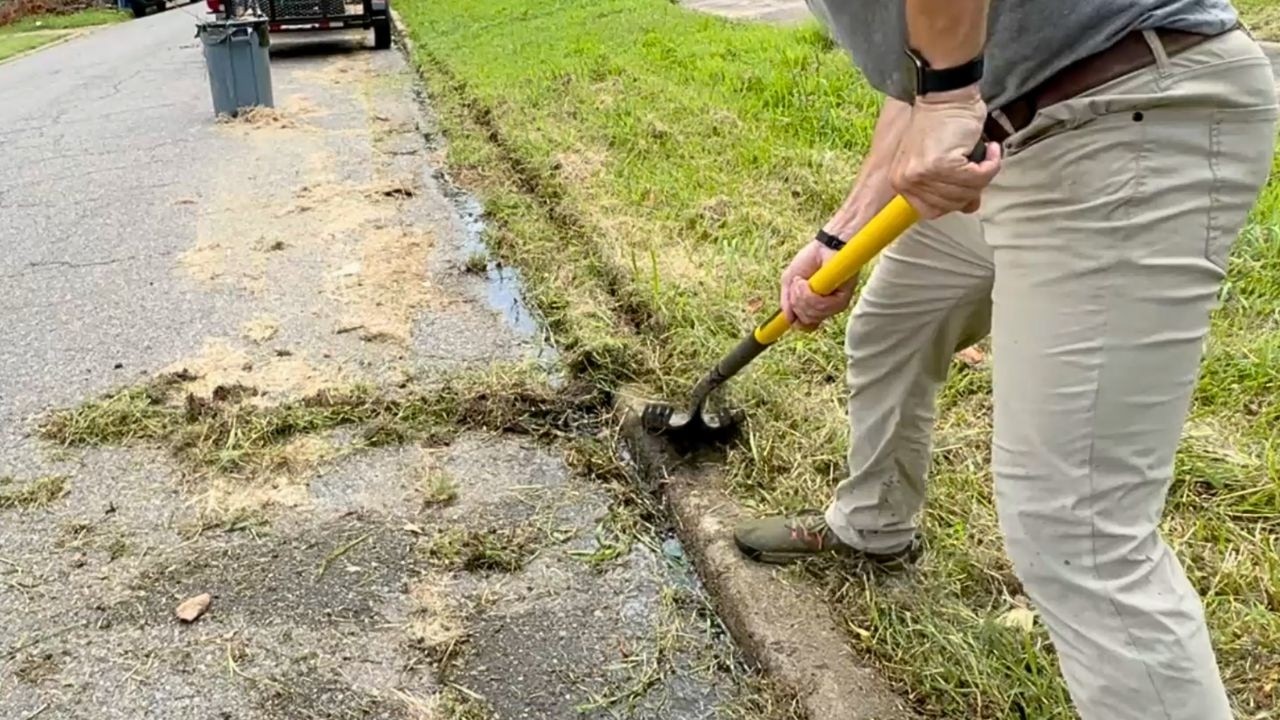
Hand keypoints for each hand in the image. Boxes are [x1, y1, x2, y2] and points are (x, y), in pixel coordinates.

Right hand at [780, 241, 855, 331]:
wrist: (825, 246)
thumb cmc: (809, 260)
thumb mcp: (789, 281)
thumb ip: (787, 302)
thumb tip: (788, 320)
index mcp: (815, 306)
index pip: (806, 326)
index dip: (796, 322)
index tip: (790, 316)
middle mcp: (825, 308)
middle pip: (805, 322)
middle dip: (795, 303)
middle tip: (797, 285)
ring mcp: (834, 304)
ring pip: (811, 315)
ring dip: (800, 297)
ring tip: (802, 280)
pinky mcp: (841, 299)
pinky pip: (820, 306)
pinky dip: (808, 294)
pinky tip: (807, 282)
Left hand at [890, 86, 1001, 218]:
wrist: (946, 94)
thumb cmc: (943, 123)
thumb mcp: (938, 162)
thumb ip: (949, 188)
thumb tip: (969, 207)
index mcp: (901, 182)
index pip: (932, 211)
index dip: (955, 201)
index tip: (967, 183)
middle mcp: (907, 180)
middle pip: (952, 204)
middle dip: (973, 187)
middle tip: (979, 166)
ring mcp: (923, 174)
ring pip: (966, 192)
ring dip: (984, 174)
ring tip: (984, 154)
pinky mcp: (942, 164)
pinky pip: (978, 177)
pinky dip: (991, 164)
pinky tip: (990, 149)